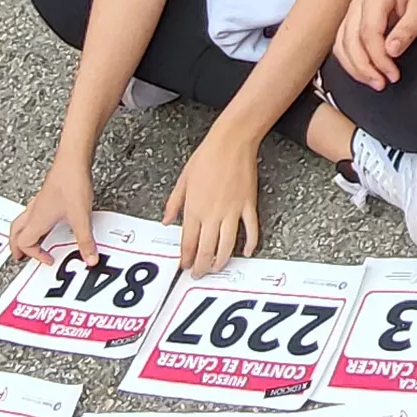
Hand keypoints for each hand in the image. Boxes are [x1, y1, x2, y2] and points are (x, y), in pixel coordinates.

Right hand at [8, 159, 96, 268]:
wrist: (72, 159)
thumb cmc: (71, 183)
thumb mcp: (80, 217)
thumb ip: (85, 240)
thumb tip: (90, 259)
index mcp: (37, 219)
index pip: (24, 243)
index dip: (34, 255)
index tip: (49, 260)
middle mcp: (34, 211)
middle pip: (15, 232)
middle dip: (15, 246)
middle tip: (19, 256)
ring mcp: (39, 201)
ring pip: (22, 221)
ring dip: (22, 233)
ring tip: (31, 241)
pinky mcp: (47, 194)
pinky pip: (32, 211)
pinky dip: (33, 222)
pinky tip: (47, 220)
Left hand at [158, 134, 260, 274]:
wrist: (231, 142)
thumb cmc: (206, 157)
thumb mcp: (183, 180)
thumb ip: (174, 203)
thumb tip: (166, 220)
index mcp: (194, 208)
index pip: (188, 241)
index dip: (186, 258)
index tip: (185, 266)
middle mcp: (212, 214)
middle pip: (206, 249)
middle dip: (201, 265)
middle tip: (199, 274)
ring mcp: (231, 211)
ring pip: (227, 245)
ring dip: (221, 260)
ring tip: (217, 267)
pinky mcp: (247, 206)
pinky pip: (250, 230)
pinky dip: (250, 243)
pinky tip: (247, 251)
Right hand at [334, 0, 416, 90]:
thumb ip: (408, 30)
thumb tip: (391, 51)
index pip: (369, 31)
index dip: (378, 57)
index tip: (391, 73)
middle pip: (351, 39)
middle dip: (364, 66)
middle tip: (380, 83)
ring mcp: (354, 6)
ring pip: (342, 42)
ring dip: (355, 66)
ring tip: (373, 81)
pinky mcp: (353, 16)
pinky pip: (344, 41)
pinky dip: (351, 59)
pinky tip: (364, 71)